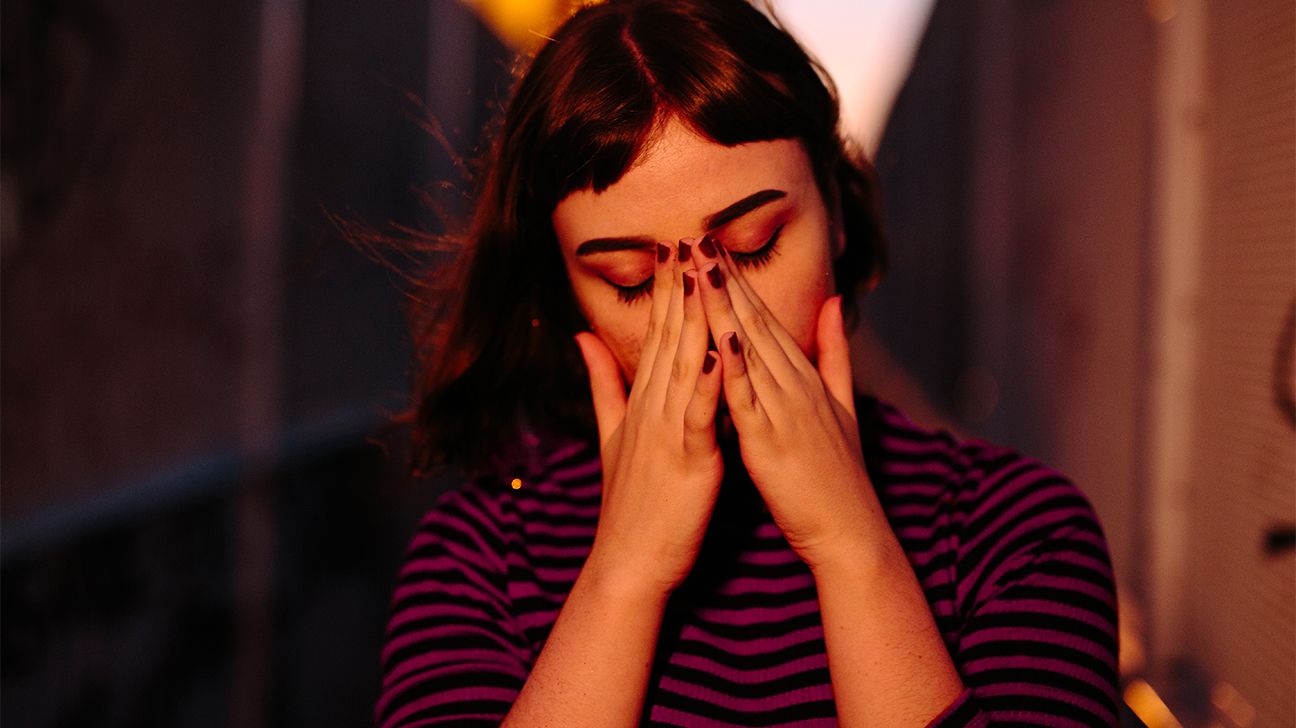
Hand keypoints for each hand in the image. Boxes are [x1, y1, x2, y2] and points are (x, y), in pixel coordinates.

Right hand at [574, 242, 724, 596]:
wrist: (628, 561)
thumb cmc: (631, 503)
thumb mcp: (611, 436)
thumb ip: (602, 384)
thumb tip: (582, 337)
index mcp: (643, 401)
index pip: (658, 333)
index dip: (667, 288)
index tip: (676, 246)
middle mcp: (652, 407)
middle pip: (669, 336)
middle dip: (681, 285)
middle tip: (690, 236)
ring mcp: (666, 430)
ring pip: (682, 363)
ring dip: (694, 316)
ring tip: (704, 273)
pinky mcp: (685, 458)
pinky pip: (697, 414)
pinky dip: (705, 380)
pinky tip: (715, 349)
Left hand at [691, 238, 879, 567]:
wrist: (851, 531)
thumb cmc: (839, 476)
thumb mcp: (843, 407)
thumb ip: (836, 355)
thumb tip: (835, 305)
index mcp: (804, 379)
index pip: (765, 319)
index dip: (737, 280)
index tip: (712, 246)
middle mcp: (796, 386)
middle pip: (755, 321)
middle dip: (725, 278)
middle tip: (698, 237)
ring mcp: (786, 411)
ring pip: (750, 348)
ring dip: (723, 306)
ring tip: (699, 267)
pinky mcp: (774, 442)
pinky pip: (750, 398)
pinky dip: (735, 365)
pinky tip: (719, 336)